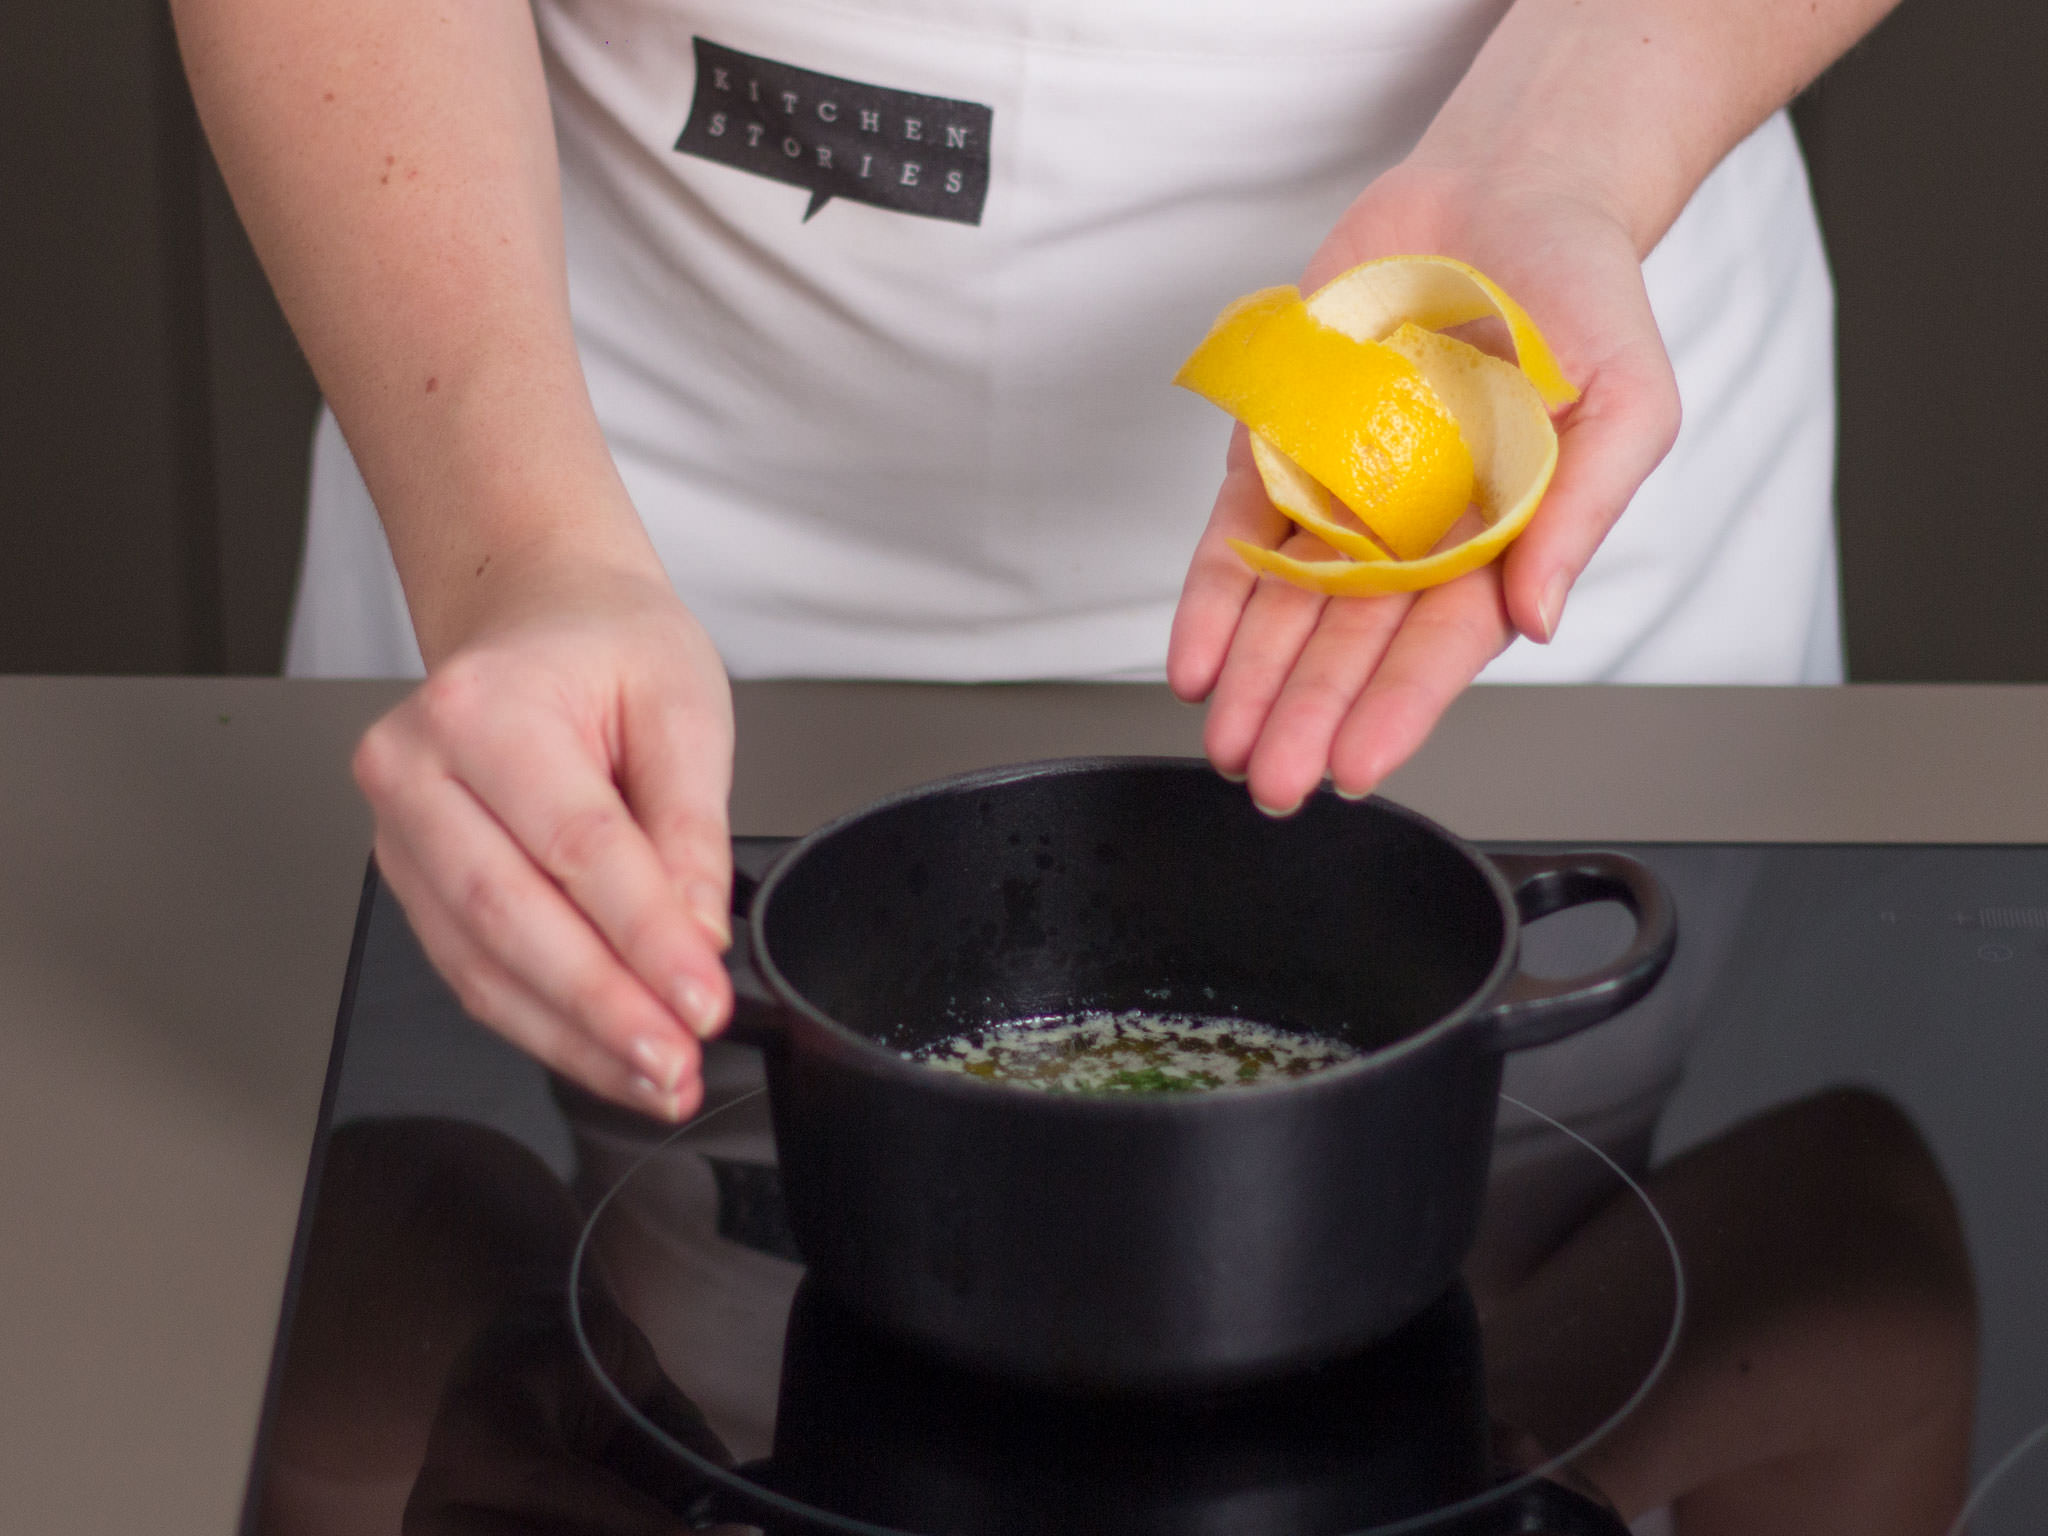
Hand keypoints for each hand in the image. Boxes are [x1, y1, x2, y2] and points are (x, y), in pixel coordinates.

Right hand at [352, 550, 734, 1120]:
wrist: (536, 617)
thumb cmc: (606, 647)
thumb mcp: (682, 704)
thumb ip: (690, 825)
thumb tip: (696, 936)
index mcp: (483, 707)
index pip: (575, 845)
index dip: (644, 936)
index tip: (703, 998)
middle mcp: (416, 769)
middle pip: (511, 916)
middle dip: (603, 1007)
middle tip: (677, 1062)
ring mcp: (400, 832)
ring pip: (484, 965)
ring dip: (574, 1038)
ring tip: (656, 1077)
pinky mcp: (410, 881)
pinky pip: (474, 973)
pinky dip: (545, 1026)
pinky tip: (608, 1055)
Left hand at [1167, 159, 1681, 813]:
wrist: (1510, 193)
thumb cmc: (1587, 303)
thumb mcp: (1627, 405)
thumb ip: (1582, 513)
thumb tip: (1542, 619)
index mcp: (1501, 544)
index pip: (1441, 647)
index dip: (1397, 709)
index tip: (1355, 766)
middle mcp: (1416, 534)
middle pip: (1352, 645)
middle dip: (1308, 714)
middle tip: (1273, 783)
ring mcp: (1346, 493)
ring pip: (1288, 606)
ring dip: (1254, 676)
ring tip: (1226, 743)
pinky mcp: (1287, 445)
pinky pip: (1240, 533)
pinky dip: (1212, 596)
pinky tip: (1194, 660)